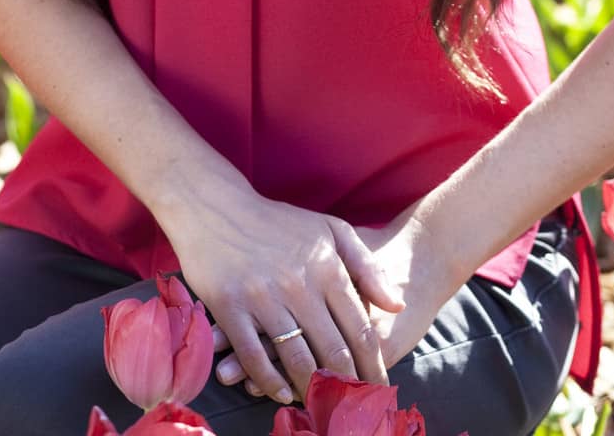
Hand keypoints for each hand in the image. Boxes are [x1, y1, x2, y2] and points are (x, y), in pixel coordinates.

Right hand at [162, 175, 407, 407]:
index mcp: (327, 267)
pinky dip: (269, 380)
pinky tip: (279, 391)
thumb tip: (397, 305)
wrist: (216, 205)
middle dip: (347, 385)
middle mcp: (299, 284)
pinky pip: (254, 355)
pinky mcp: (230, 307)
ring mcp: (263, 297)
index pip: (359, 330)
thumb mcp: (330, 230)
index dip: (372, 366)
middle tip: (352, 406)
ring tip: (320, 404)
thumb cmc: (277, 221)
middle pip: (332, 351)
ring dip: (310, 388)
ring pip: (295, 358)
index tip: (377, 387)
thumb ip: (367, 267)